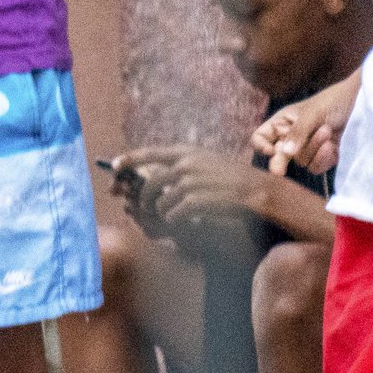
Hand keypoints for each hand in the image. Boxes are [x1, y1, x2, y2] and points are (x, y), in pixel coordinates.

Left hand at [126, 148, 267, 226]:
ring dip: (161, 211)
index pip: (150, 153)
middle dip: (144, 198)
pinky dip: (173, 219)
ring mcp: (193, 181)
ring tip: (167, 215)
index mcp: (188, 152)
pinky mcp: (200, 199)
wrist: (258, 190)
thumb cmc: (231, 179)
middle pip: (151, 182)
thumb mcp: (206, 163)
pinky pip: (175, 213)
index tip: (114, 166)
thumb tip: (154, 176)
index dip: (129, 159)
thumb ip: (182, 166)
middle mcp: (187, 163)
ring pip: (162, 200)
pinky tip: (179, 220)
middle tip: (143, 208)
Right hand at [251, 70, 359, 177]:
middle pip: (279, 155)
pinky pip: (316, 167)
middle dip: (284, 159)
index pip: (261, 136)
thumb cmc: (333, 102)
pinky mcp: (324, 157)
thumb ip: (298, 133)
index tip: (271, 151)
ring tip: (327, 130)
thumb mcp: (313, 114)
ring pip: (301, 161)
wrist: (360, 106)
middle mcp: (293, 135)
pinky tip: (334, 144)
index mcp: (284, 121)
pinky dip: (325, 158)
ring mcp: (308, 147)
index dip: (261, 145)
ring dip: (314, 148)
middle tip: (278, 173)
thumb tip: (283, 153)